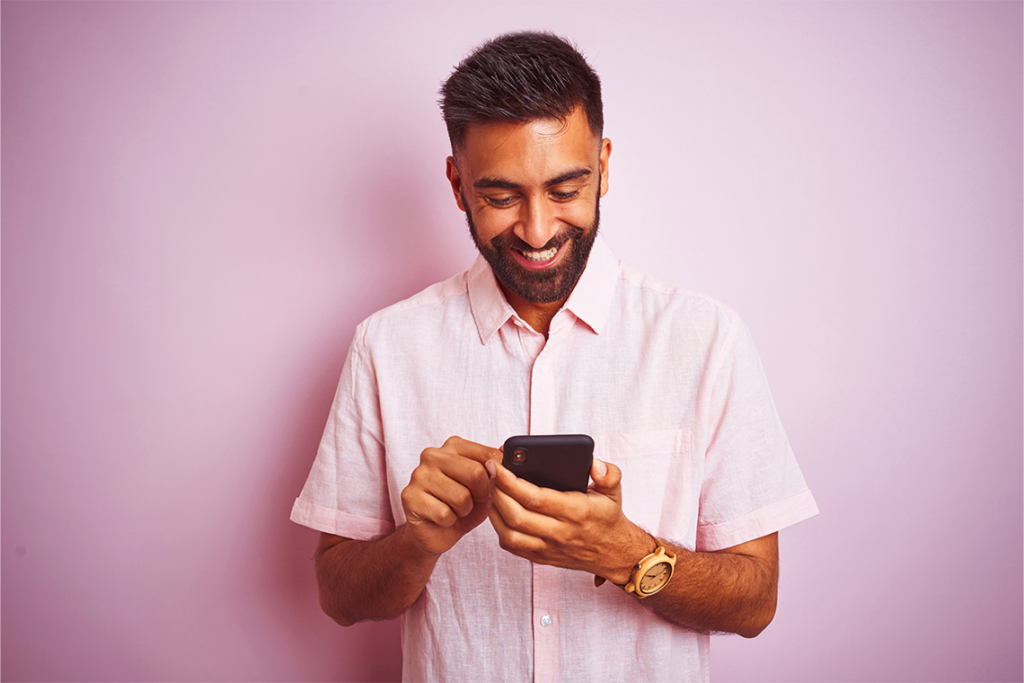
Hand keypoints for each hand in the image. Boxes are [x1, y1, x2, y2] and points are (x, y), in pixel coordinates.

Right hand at [400, 436, 501, 556]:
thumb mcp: (486, 486)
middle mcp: (433, 455)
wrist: (436, 531)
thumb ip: (496, 469)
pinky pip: (444, 514)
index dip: (497, 478)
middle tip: (472, 501)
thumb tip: (505, 450)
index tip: (491, 488)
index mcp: (453, 446)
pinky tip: (442, 518)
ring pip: (461, 497)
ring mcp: (418, 475)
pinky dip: (449, 521)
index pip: (488, 455)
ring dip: (464, 510)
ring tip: (455, 509)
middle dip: (480, 495)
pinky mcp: (409, 496)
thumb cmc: (463, 505)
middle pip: (475, 473)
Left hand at [488, 458, 651, 583]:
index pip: (535, 498)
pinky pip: (512, 547)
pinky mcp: (541, 558)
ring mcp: (549, 548)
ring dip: (494, 511)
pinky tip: (498, 510)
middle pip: (516, 516)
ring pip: (509, 534)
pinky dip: (499, 528)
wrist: (614, 553)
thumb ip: (608, 473)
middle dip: (496, 492)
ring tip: (492, 490)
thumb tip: (594, 464)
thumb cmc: (608, 517)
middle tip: (489, 472)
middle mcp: (560, 533)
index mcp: (576, 512)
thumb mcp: (615, 490)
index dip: (511, 481)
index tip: (498, 465)